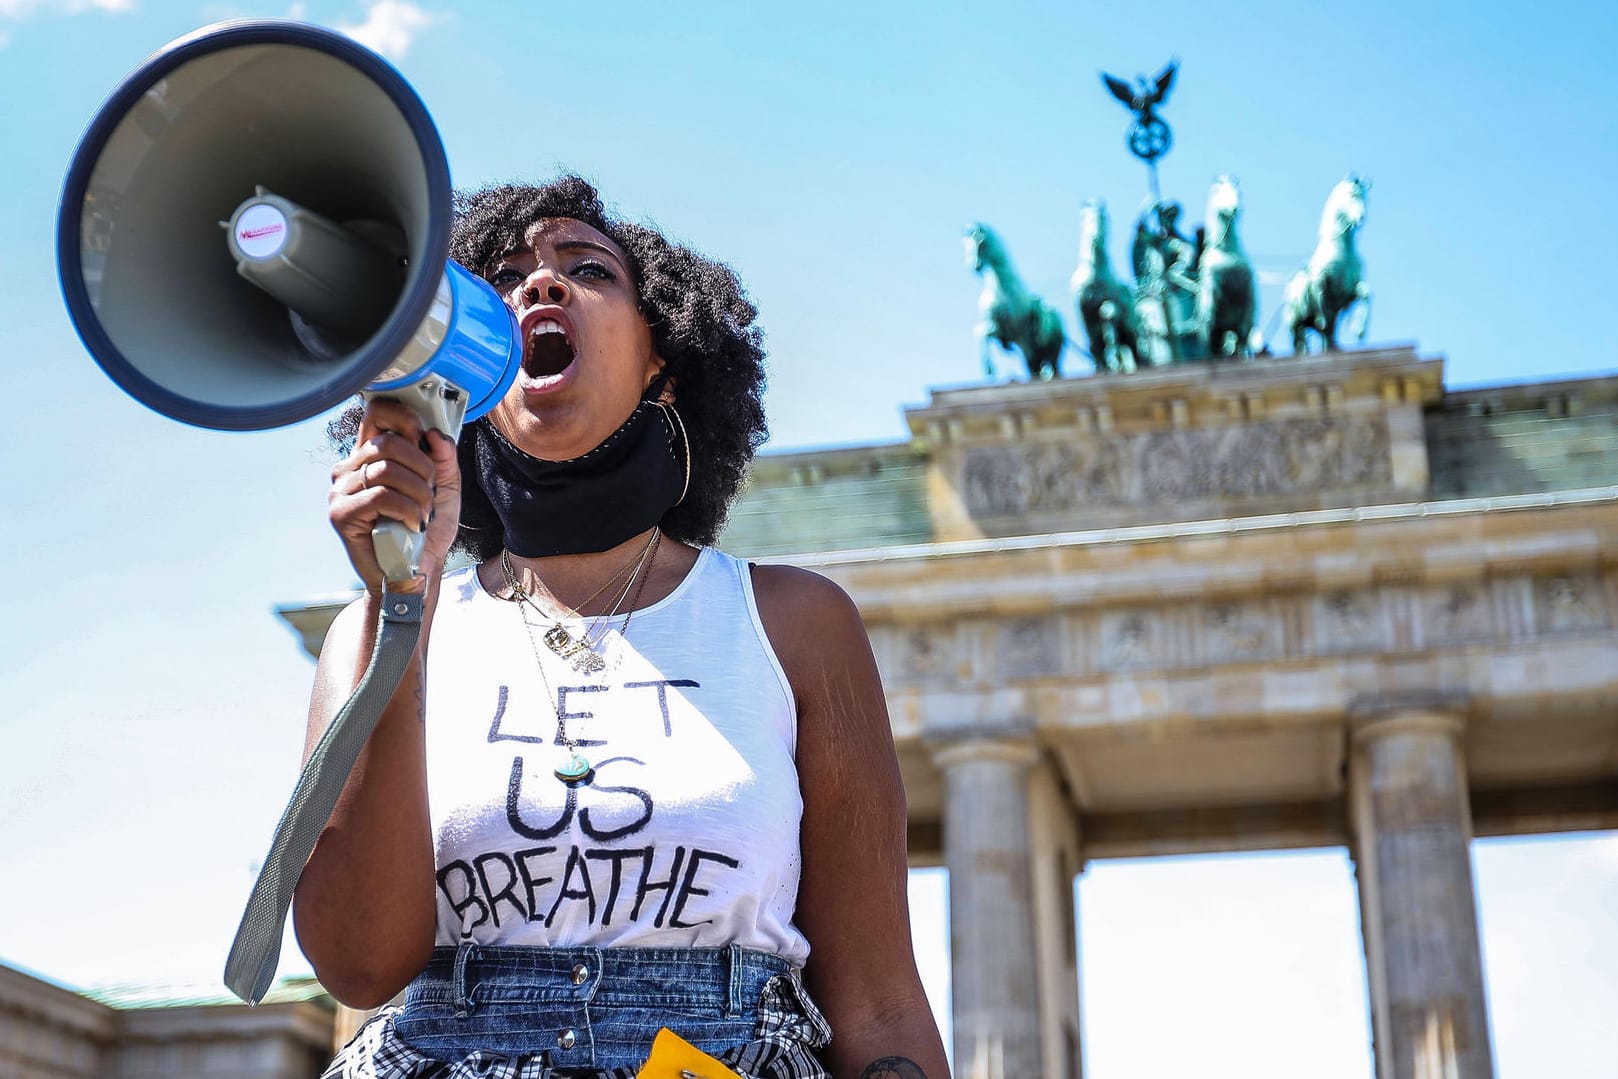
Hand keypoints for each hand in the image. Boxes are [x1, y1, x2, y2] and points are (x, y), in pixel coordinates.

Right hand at [329, 397, 461, 592]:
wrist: (415, 572)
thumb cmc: (424, 530)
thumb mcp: (444, 488)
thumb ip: (444, 458)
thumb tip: (435, 434)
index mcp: (372, 454)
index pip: (377, 412)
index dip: (405, 418)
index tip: (424, 439)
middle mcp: (351, 467)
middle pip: (388, 442)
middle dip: (423, 468)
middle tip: (430, 492)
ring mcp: (341, 490)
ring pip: (386, 469)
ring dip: (419, 493)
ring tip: (423, 513)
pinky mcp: (340, 513)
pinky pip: (380, 496)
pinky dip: (407, 510)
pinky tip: (413, 525)